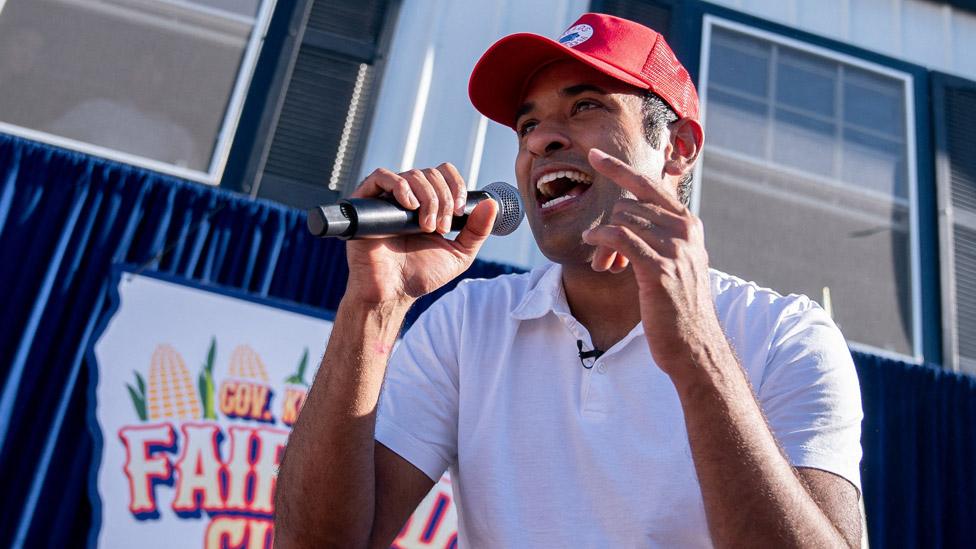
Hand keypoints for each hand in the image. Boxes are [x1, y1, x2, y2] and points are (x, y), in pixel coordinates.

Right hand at [344, 163, 496, 304]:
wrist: (392, 292)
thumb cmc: (420, 275)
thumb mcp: (458, 254)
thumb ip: (477, 231)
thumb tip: (492, 204)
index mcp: (428, 204)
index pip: (443, 174)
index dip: (455, 185)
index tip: (460, 211)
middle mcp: (408, 198)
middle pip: (431, 174)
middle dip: (443, 199)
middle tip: (441, 228)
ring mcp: (387, 199)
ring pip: (412, 174)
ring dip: (428, 198)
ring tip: (426, 227)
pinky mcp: (366, 202)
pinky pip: (381, 176)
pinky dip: (400, 186)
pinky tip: (409, 206)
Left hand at [582, 148, 723, 376]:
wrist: (694, 343)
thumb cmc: (678, 304)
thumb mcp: (677, 260)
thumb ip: (660, 234)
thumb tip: (629, 215)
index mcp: (688, 224)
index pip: (649, 184)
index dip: (618, 168)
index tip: (594, 155)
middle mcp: (684, 231)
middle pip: (628, 205)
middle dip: (609, 226)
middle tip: (604, 257)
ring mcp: (674, 249)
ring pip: (621, 221)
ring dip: (603, 242)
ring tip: (605, 266)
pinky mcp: (659, 269)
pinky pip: (619, 238)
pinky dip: (601, 241)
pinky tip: (595, 252)